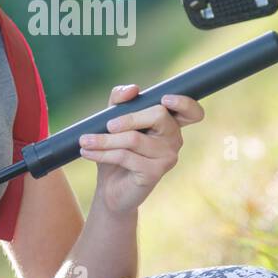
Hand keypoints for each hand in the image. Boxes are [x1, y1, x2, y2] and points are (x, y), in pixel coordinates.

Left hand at [78, 84, 205, 216]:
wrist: (110, 188)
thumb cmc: (116, 152)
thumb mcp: (114, 122)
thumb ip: (120, 101)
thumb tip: (133, 89)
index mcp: (169, 124)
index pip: (192, 112)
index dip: (184, 103)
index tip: (165, 99)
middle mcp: (174, 139)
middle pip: (159, 115)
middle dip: (129, 118)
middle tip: (107, 125)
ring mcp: (167, 157)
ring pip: (134, 138)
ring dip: (105, 140)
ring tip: (85, 141)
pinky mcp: (155, 172)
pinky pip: (126, 156)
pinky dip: (103, 153)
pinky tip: (87, 152)